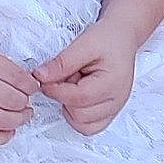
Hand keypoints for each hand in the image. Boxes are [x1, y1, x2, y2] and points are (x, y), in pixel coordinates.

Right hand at [0, 39, 37, 146]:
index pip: (14, 76)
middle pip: (11, 100)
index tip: (32, 86)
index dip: (29, 84)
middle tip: (27, 100)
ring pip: (1, 120)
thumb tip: (23, 80)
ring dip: (19, 120)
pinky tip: (8, 131)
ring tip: (23, 115)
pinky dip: (1, 137)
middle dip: (25, 102)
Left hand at [33, 21, 137, 135]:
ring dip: (71, 109)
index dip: (56, 90)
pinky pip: (89, 126)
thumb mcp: (83, 44)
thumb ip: (61, 63)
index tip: (45, 79)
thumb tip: (41, 77)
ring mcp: (114, 108)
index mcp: (112, 83)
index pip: (78, 98)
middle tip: (66, 77)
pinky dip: (78, 116)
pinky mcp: (109, 111)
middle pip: (80, 115)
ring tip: (73, 86)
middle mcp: (116, 100)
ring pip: (83, 125)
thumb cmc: (109, 38)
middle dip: (65, 97)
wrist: (122, 36)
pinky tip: (76, 98)